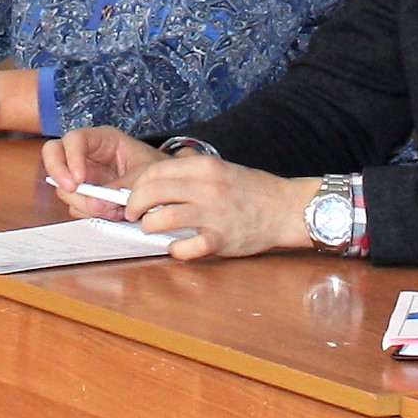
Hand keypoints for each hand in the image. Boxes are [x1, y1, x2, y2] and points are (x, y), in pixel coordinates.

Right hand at [43, 124, 150, 206]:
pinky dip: (89, 212)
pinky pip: (76, 205)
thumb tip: (97, 202)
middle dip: (58, 173)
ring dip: (81, 201)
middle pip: (53, 155)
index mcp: (102, 139)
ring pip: (62, 185)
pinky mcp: (85, 194)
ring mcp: (83, 175)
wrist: (167, 187)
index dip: (71, 157)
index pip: (74, 139)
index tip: (79, 179)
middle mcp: (87, 154)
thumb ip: (121, 187)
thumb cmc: (158, 171)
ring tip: (110, 208)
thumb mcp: (145, 174)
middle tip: (72, 191)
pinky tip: (112, 212)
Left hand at [118, 151, 315, 261]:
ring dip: (149, 227)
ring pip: (163, 219)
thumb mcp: (219, 169)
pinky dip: (176, 250)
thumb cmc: (251, 190)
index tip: (131, 195)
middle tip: (133, 215)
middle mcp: (206, 187)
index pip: (154, 171)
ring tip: (151, 229)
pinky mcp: (222, 239)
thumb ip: (189, 174)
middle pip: (152, 193)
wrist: (287, 208)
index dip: (136, 185)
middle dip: (134, 206)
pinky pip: (187, 247)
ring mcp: (214, 213)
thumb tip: (151, 183)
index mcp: (203, 167)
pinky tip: (177, 247)